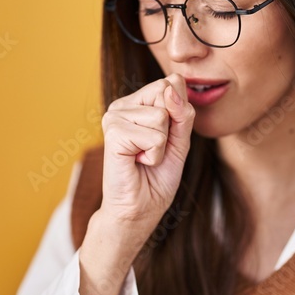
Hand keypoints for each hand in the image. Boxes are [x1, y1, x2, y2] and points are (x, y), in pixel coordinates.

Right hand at [97, 73, 195, 250]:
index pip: (172, 83)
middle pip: (166, 93)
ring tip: (144, 158)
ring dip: (161, 146)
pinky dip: (153, 155)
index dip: (179, 114)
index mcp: (137, 102)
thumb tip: (171, 84)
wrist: (139, 210)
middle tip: (153, 149)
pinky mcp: (113, 133)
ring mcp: (114, 117)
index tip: (165, 139)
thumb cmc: (157, 178)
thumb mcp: (180, 141)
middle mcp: (122, 105)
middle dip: (171, 128)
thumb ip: (181, 112)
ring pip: (161, 116)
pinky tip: (137, 162)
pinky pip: (154, 136)